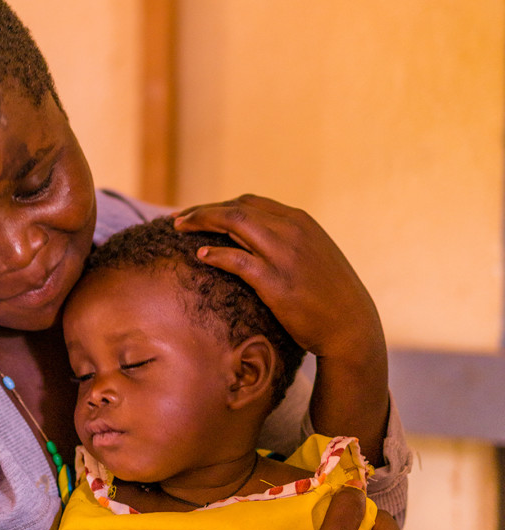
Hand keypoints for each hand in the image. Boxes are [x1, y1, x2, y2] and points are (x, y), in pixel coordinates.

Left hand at [174, 195, 387, 450]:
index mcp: (300, 221)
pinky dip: (215, 254)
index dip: (220, 205)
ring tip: (179, 228)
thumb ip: (287, 242)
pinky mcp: (275, 280)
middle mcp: (292, 230)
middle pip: (236, 208)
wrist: (351, 327)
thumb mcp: (313, 256)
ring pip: (233, 223)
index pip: (250, 202)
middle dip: (203, 210)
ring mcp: (284, 253)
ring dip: (202, 222)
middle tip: (178, 218)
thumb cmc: (330, 296)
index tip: (198, 213)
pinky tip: (200, 256)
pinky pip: (236, 259)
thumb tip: (255, 240)